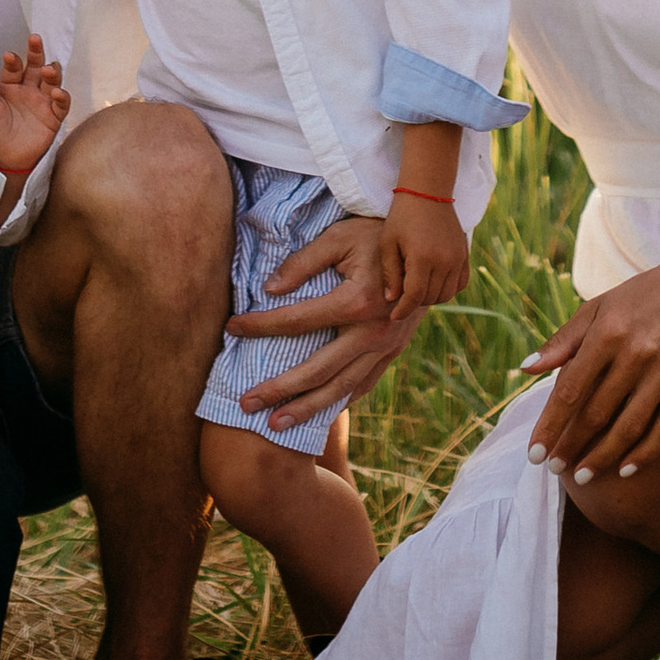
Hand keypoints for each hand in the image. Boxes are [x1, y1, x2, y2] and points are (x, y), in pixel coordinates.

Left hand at [0, 34, 68, 182]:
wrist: (4, 161)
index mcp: (11, 86)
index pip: (14, 68)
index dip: (13, 61)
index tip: (8, 56)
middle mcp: (29, 90)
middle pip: (36, 66)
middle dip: (36, 53)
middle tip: (35, 40)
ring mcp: (42, 102)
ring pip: (51, 81)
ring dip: (51, 73)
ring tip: (47, 69)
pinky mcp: (54, 117)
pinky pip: (61, 104)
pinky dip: (62, 97)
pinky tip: (57, 93)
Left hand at [226, 214, 423, 428]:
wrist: (427, 248)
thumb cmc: (378, 235)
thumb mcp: (340, 236)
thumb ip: (303, 262)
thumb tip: (269, 289)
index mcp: (356, 301)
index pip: (296, 320)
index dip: (260, 325)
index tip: (232, 329)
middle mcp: (372, 332)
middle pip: (316, 369)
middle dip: (279, 389)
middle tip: (245, 403)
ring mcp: (385, 347)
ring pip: (340, 387)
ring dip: (306, 409)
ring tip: (274, 425)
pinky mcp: (393, 352)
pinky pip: (364, 384)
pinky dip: (339, 400)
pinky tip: (319, 412)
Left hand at [379, 190, 467, 314]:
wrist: (427, 192)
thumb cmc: (402, 216)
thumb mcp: (388, 243)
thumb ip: (390, 273)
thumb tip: (392, 300)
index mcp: (422, 258)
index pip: (414, 296)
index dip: (403, 310)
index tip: (393, 316)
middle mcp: (444, 260)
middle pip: (430, 298)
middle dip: (414, 302)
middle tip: (402, 297)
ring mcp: (457, 258)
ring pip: (446, 294)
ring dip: (431, 297)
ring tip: (416, 289)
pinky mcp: (464, 254)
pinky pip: (460, 283)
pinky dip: (448, 289)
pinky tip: (434, 283)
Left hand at [521, 248, 659, 484]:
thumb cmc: (641, 297)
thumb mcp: (598, 307)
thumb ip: (563, 340)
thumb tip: (525, 367)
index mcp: (607, 331)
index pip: (570, 390)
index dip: (550, 425)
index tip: (534, 453)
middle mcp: (636, 351)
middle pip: (597, 413)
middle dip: (572, 446)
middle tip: (554, 470)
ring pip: (630, 426)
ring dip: (603, 457)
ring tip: (583, 477)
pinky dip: (645, 453)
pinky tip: (626, 470)